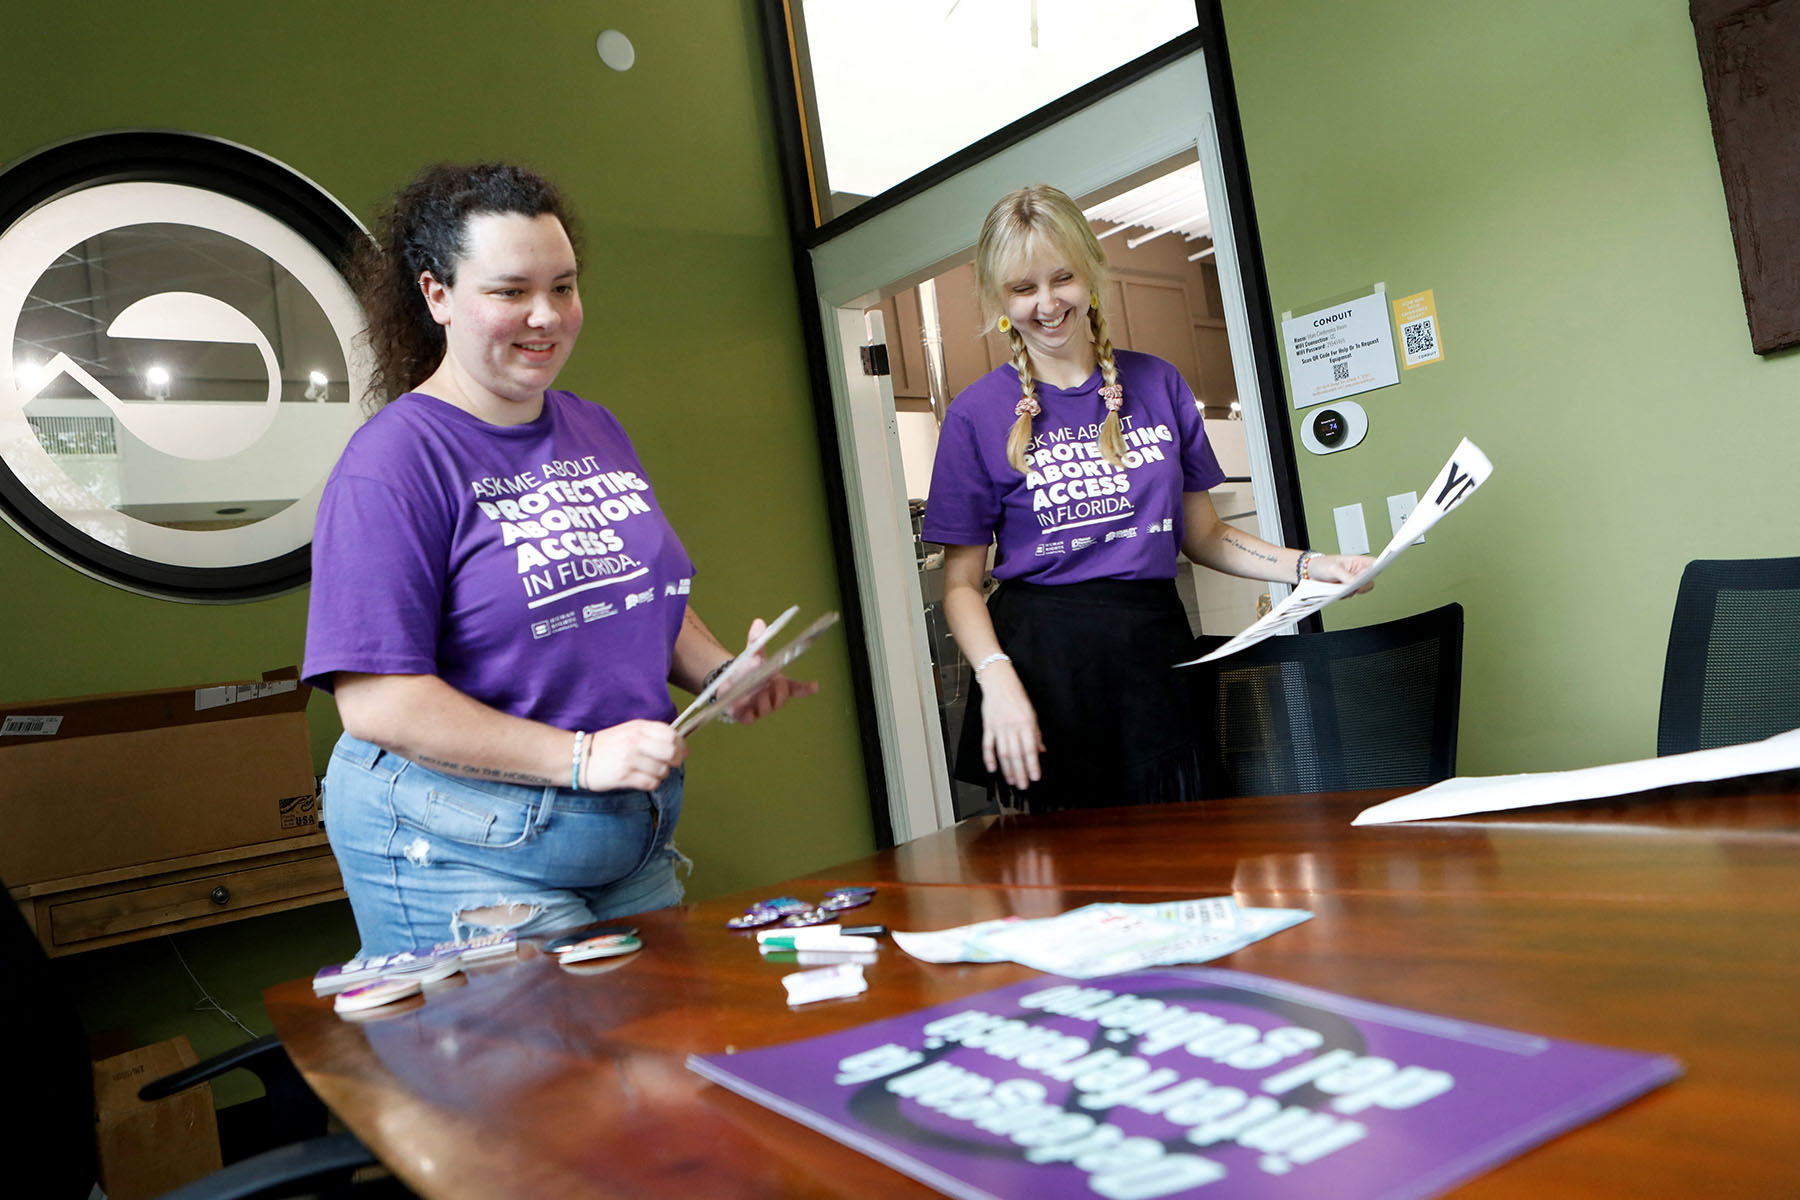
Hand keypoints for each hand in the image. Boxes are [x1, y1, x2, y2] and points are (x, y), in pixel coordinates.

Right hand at [583, 720, 686, 791]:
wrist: (579, 757)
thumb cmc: (608, 745)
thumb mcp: (630, 731)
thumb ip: (652, 735)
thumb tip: (679, 745)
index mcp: (639, 727)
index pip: (671, 735)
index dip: (681, 745)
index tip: (681, 751)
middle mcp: (635, 741)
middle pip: (671, 752)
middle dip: (676, 761)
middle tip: (671, 764)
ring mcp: (629, 759)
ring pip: (663, 770)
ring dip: (662, 774)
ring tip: (651, 771)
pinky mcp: (623, 776)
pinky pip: (651, 783)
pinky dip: (652, 784)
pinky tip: (643, 779)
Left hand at [721, 617, 820, 724]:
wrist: (725, 683)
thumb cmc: (745, 670)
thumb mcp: (752, 654)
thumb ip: (756, 640)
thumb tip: (758, 622)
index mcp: (778, 683)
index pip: (796, 687)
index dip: (806, 688)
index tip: (815, 686)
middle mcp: (771, 697)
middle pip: (782, 698)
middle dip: (780, 692)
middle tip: (775, 683)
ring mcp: (759, 708)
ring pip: (767, 708)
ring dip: (764, 701)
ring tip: (757, 694)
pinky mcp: (745, 716)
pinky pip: (750, 719)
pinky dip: (748, 713)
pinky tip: (745, 706)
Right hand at [978, 662, 1043, 789]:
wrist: (999, 682)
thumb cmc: (1017, 696)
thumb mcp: (1032, 713)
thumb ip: (1036, 733)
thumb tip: (1041, 750)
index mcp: (1026, 723)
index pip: (1030, 749)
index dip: (1032, 765)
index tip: (1035, 777)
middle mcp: (1012, 727)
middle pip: (1016, 754)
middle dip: (1020, 772)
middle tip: (1023, 785)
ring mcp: (998, 727)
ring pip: (1003, 753)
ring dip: (1007, 769)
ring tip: (1011, 781)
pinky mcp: (988, 726)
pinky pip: (987, 745)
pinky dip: (989, 758)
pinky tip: (992, 769)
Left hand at [1311, 553, 1376, 593]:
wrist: (1310, 573)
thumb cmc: (1322, 565)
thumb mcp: (1334, 569)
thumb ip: (1347, 576)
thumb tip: (1356, 584)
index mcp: (1358, 561)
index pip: (1375, 564)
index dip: (1379, 568)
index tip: (1374, 574)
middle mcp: (1357, 572)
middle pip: (1369, 581)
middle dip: (1362, 585)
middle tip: (1354, 586)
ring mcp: (1352, 582)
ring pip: (1359, 591)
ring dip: (1350, 591)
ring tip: (1338, 586)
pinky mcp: (1346, 590)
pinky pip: (1349, 595)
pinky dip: (1343, 595)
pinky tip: (1335, 590)